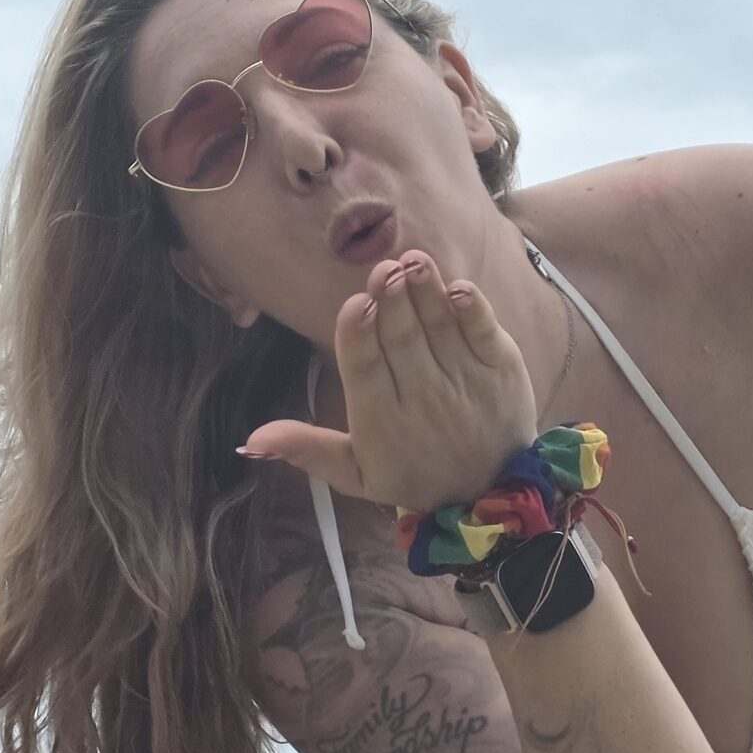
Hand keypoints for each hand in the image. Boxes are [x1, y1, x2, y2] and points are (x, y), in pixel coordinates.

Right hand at [237, 252, 537, 511]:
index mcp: (381, 420)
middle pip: (402, 341)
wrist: (489, 490)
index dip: (359, 336)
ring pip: (440, 329)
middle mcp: (423, 399)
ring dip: (426, 292)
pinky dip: (473, 310)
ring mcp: (465, 382)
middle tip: (384, 268)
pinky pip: (485, 335)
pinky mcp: (501, 371)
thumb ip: (307, 449)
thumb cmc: (413, 473)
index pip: (365, 371)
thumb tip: (250, 439)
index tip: (355, 303)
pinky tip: (458, 287)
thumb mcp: (357, 473)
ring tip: (414, 261)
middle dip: (392, 301)